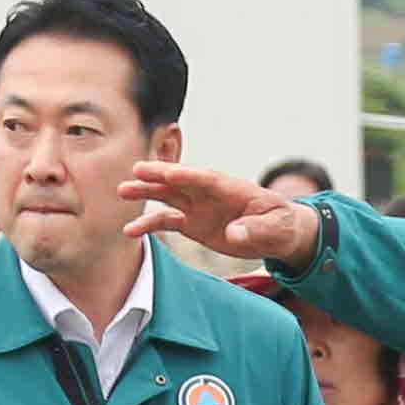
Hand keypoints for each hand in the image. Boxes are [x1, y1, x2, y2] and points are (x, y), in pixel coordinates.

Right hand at [119, 161, 319, 268]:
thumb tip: (233, 234)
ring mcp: (198, 206)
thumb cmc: (281, 224)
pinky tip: (131, 230)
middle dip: (160, 176)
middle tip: (137, 170)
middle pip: (181, 181)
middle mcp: (210, 194)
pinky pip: (167, 221)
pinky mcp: (192, 223)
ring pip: (168, 196)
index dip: (188, 175)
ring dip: (147, 193)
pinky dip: (149, 224)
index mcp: (232, 188)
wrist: (277, 233)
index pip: (207, 178)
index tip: (169, 174)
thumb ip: (256, 229)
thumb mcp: (276, 228)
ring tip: (123, 192)